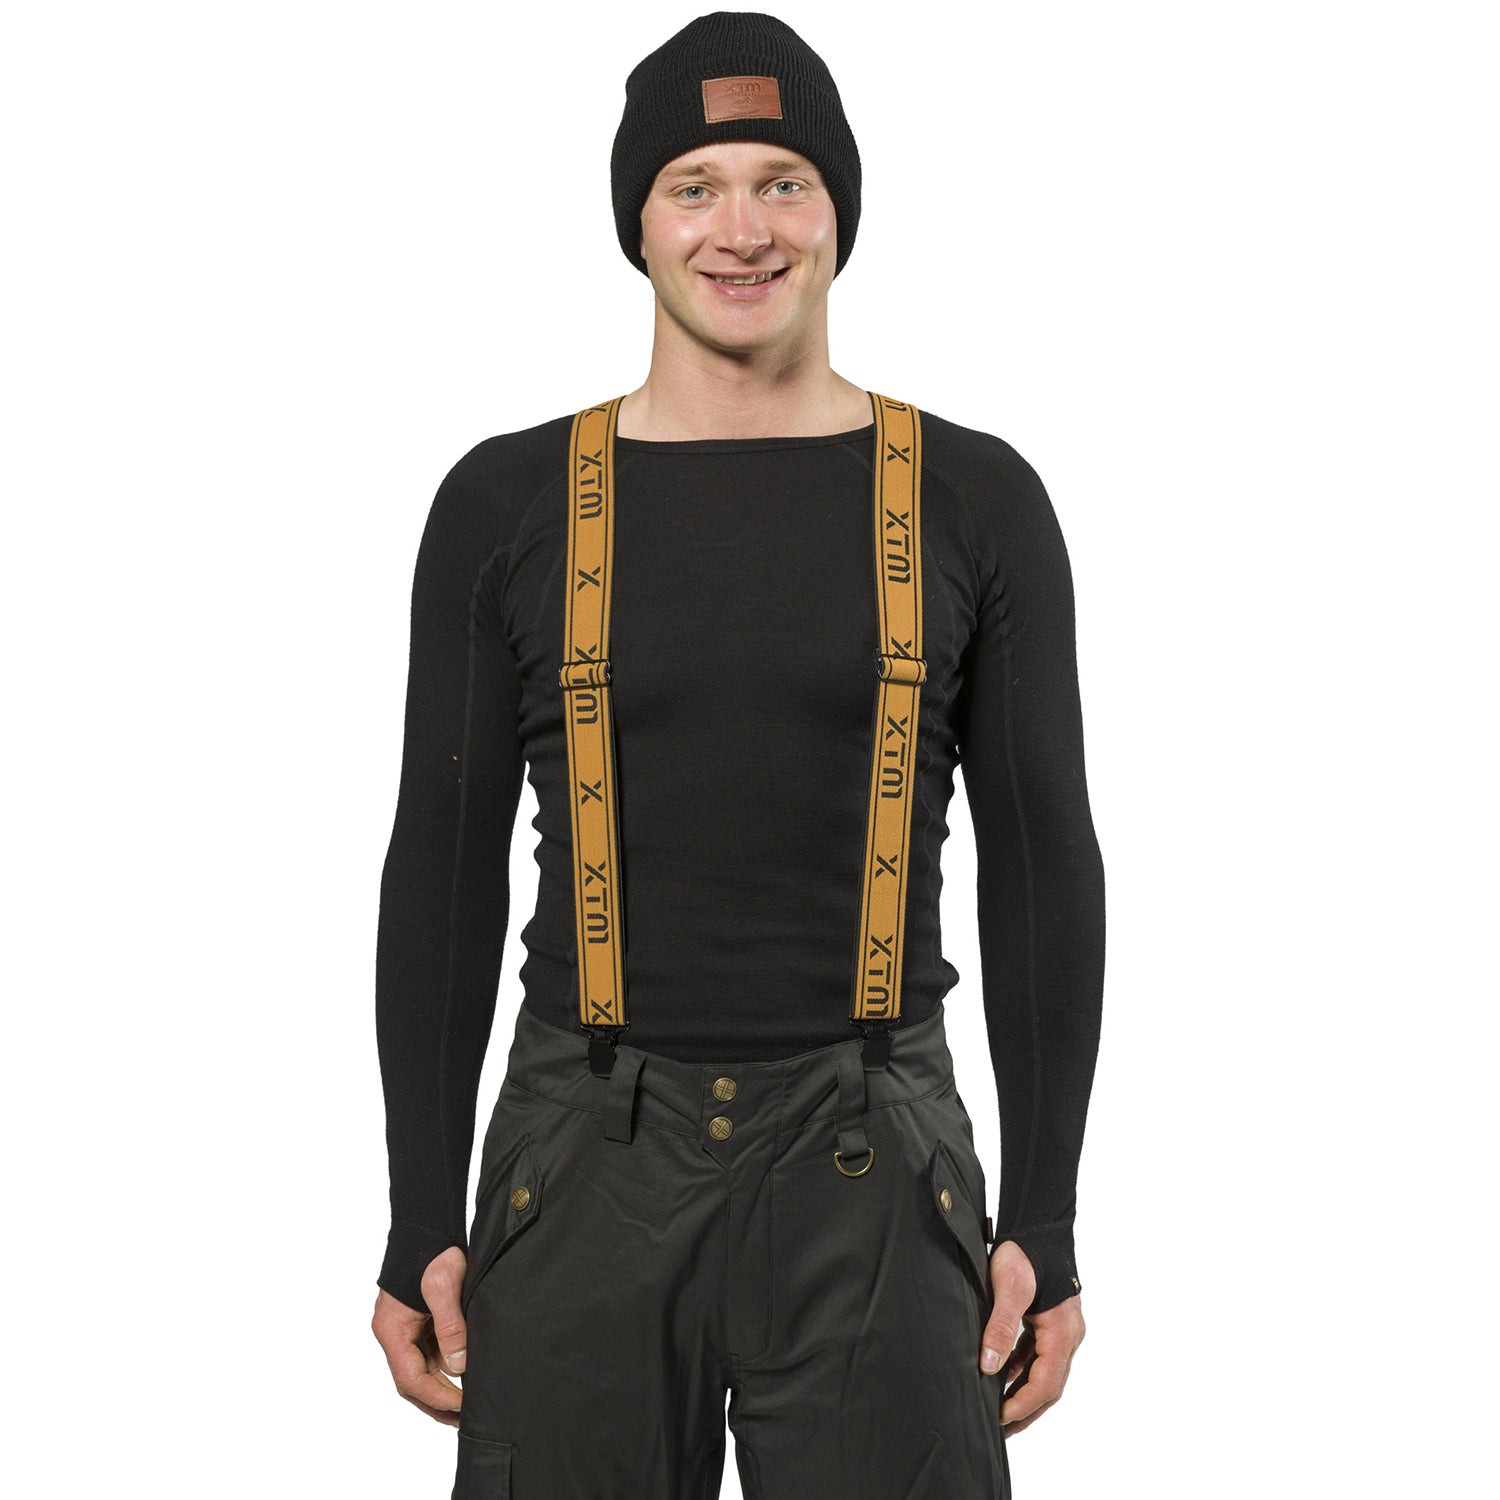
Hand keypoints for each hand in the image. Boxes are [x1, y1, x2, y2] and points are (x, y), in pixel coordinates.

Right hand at [370, 1245, 469, 1425]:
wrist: (428, 1224)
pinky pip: (429, 1354)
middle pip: (411, 1382)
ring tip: (468, 1405)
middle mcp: (394, 1334)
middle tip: (465, 1419)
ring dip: (442, 1389)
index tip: (462, 1405)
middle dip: (437, 1403)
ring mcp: (405, 1329)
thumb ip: (450, 1326)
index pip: (410, 1378)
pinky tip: (465, 1375)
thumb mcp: (444, 1286)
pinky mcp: (419, 1322)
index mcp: (392, 1330)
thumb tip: (459, 1365)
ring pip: (420, 1370)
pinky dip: (445, 1369)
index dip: (437, 1396)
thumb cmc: (433, 1251)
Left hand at [977, 1239, 1086, 1436]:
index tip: (999, 1418)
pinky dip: (1022, 1370)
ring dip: (1023, 1392)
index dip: (1023, 1404)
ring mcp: (1061, 1329)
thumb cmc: (1024, 1253)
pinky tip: (1001, 1376)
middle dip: (1026, 1409)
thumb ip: (1000, 1328)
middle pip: (1050, 1386)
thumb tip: (987, 1366)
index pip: (1047, 1383)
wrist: (1035, 1224)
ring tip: (998, 1410)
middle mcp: (1068, 1335)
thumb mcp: (1009, 1289)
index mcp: (1062, 1331)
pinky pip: (1038, 1355)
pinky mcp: (1049, 1321)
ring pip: (1044, 1372)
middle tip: (1000, 1430)